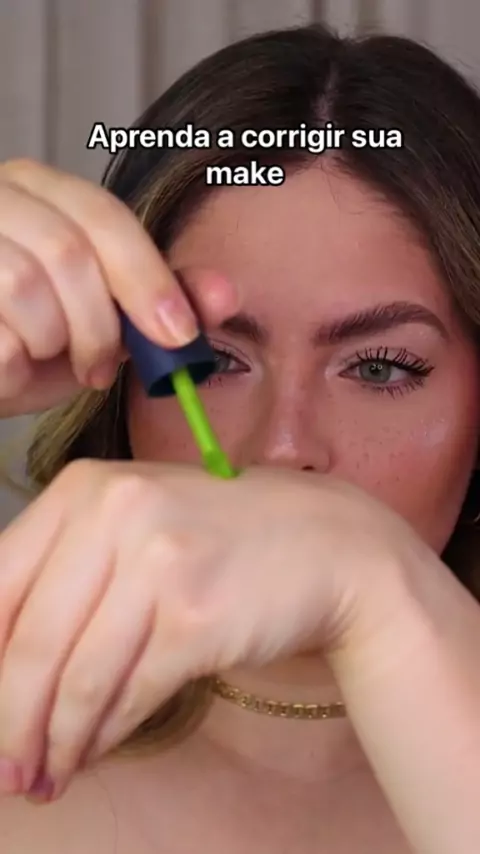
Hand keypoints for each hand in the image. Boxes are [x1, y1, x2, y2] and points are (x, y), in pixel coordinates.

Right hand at [0, 159, 237, 415]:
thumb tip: (226, 294)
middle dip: (101, 325)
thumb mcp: (103, 319)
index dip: (149, 279)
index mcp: (37, 189)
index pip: (103, 215)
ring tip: (52, 361)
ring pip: (26, 286)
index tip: (179, 334)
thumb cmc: (32, 342)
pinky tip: (14, 364)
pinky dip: (16, 362)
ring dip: (56, 343)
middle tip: (102, 367)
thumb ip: (160, 300)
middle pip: (69, 250)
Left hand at [0, 458, 415, 801]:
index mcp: (84, 487)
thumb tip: (5, 674)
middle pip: (33, 641)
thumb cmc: (215, 537)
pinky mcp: (197, 616)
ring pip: (79, 677)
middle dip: (11, 721)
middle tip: (8, 770)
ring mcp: (159, 563)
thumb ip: (64, 576)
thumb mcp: (131, 525)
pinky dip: (102, 735)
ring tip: (46, 777)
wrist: (322, 542)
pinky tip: (91, 752)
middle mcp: (116, 513)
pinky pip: (131, 694)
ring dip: (55, 741)